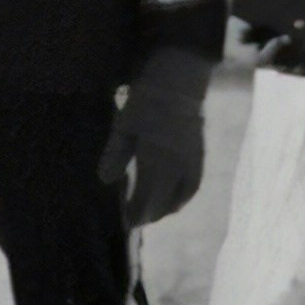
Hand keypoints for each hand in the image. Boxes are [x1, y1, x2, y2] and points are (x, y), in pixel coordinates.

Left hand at [98, 49, 209, 225]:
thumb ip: (115, 155)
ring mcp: (191, 163)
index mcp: (156, 160)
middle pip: (163, 202)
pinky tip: (173, 199)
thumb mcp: (123, 126)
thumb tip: (105, 181)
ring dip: (165, 209)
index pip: (146, 198)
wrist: (178, 82)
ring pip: (180, 198)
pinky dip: (182, 198)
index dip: (136, 213)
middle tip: (134, 219)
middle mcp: (177, 167)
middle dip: (148, 214)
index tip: (126, 223)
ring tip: (150, 212)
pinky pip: (192, 187)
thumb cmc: (145, 102)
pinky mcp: (199, 157)